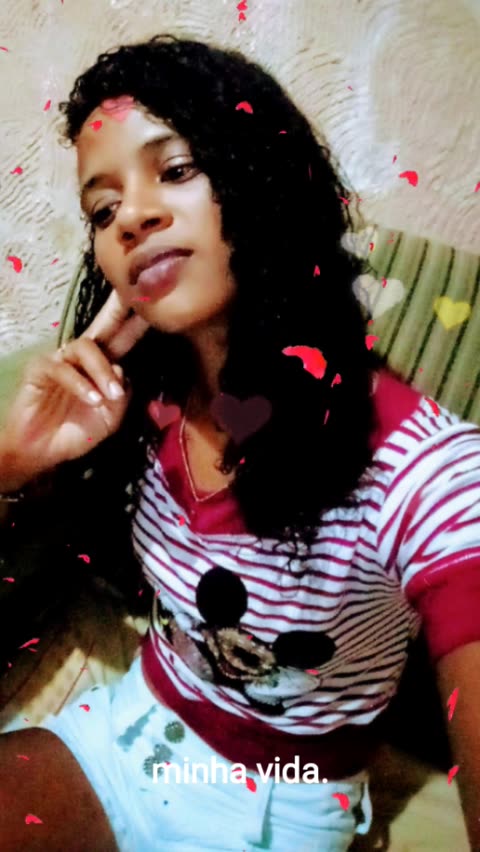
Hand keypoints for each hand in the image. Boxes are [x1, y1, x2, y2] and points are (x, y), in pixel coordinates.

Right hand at [0, 290, 148, 487]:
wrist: (43, 452)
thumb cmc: (76, 432)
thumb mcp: (110, 418)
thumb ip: (122, 395)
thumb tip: (121, 369)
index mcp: (104, 364)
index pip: (124, 337)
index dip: (138, 322)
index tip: (157, 306)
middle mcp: (84, 355)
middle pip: (104, 324)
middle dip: (118, 306)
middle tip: (132, 293)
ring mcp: (61, 358)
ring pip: (86, 348)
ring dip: (102, 371)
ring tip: (111, 396)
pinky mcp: (41, 369)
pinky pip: (63, 369)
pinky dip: (80, 385)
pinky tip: (92, 400)